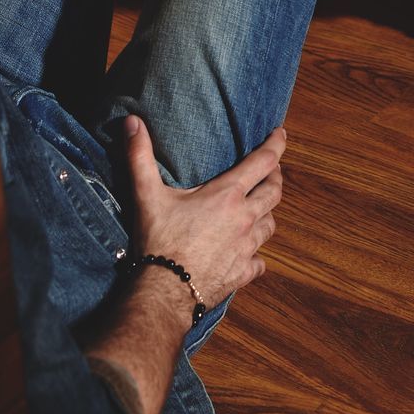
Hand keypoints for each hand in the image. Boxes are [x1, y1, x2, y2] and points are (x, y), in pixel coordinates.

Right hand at [123, 115, 285, 311]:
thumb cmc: (159, 240)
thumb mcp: (147, 194)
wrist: (164, 292)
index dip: (276, 145)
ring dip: (268, 214)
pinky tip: (251, 256)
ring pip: (270, 225)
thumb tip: (132, 121)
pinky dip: (257, 256)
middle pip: (274, 192)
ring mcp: (246, 247)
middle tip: (272, 170)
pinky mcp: (242, 273)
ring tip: (261, 209)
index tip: (281, 134)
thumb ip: (140, 156)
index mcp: (228, 195)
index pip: (264, 162)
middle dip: (276, 177)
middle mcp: (244, 218)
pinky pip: (259, 262)